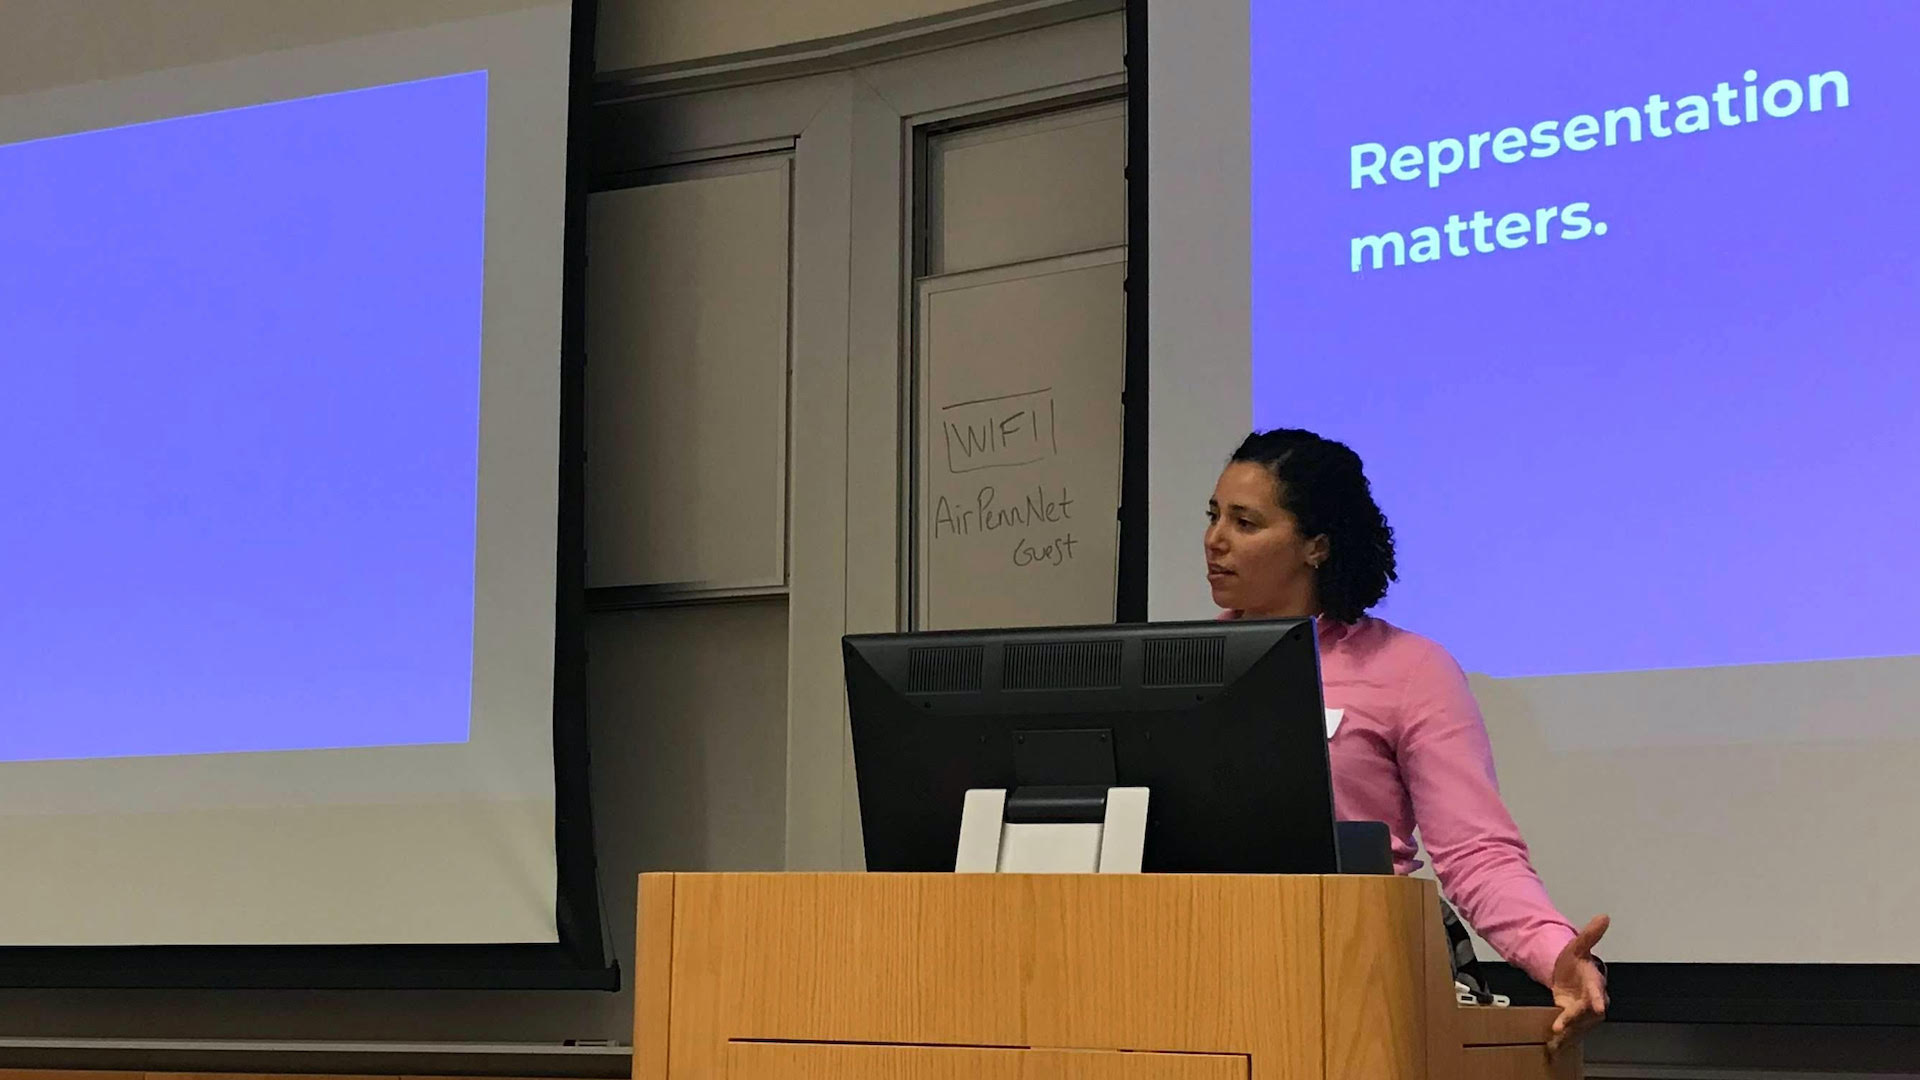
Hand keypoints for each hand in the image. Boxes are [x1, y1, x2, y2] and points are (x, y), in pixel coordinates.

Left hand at [1546, 914, 1609, 1054]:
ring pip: (1578, 1025)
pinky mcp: (1573, 1019)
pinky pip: (1570, 1031)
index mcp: (1594, 982)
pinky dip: (1562, 1041)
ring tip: (1554, 1042)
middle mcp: (1592, 1000)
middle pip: (1587, 1013)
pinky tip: (1552, 1050)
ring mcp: (1583, 1012)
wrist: (1569, 973)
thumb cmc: (1575, 960)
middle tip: (1561, 1026)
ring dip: (1567, 1034)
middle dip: (1575, 1019)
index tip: (1598, 1006)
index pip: (1598, 991)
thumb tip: (1604, 916)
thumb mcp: (1578, 945)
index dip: (1598, 999)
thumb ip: (1590, 933)